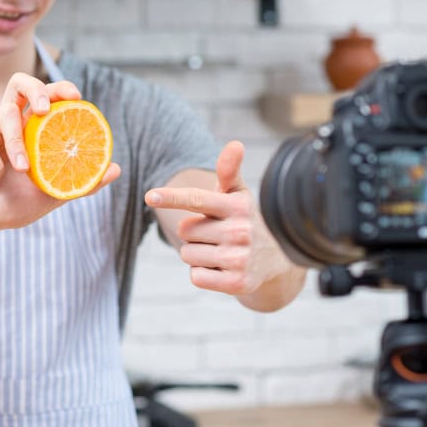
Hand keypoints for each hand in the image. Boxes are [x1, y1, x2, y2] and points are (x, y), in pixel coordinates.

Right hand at [0, 73, 120, 239]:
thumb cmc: (13, 204)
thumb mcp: (52, 193)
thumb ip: (81, 180)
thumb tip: (116, 168)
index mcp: (27, 129)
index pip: (43, 96)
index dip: (58, 88)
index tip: (76, 96)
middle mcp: (5, 123)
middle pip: (18, 83)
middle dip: (35, 88)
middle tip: (47, 109)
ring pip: (2, 114)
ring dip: (17, 142)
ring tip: (23, 169)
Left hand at [145, 141, 291, 298]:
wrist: (276, 261)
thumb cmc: (245, 221)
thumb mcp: (238, 196)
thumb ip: (229, 171)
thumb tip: (235, 144)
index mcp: (238, 206)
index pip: (197, 199)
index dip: (171, 197)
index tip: (150, 196)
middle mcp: (240, 231)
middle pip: (185, 230)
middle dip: (194, 233)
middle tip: (217, 235)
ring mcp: (239, 258)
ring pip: (187, 254)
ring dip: (197, 255)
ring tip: (220, 252)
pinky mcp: (237, 283)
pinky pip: (196, 276)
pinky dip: (203, 274)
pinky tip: (222, 269)